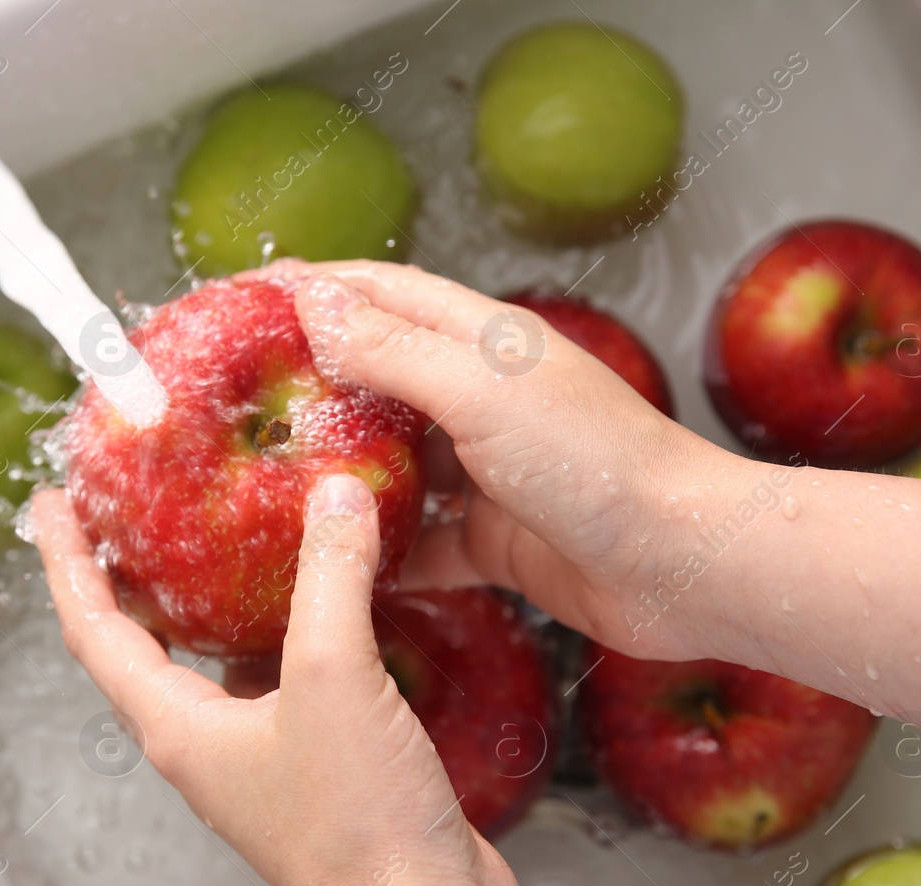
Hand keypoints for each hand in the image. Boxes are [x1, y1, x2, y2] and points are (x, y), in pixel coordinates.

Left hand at [36, 434, 623, 885]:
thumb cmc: (359, 825)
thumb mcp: (336, 675)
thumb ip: (330, 576)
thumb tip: (333, 496)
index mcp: (178, 729)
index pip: (94, 630)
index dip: (66, 561)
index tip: (50, 506)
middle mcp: (204, 746)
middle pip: (137, 648)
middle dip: (120, 579)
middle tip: (115, 516)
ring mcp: (254, 760)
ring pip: (208, 666)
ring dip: (199, 606)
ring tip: (209, 545)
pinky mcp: (309, 768)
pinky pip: (275, 682)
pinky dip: (276, 634)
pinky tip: (313, 606)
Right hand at [255, 258, 737, 659]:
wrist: (683, 563)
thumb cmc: (595, 462)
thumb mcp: (481, 389)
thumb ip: (393, 350)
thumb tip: (313, 303)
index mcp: (484, 342)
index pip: (383, 294)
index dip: (316, 288)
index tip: (245, 296)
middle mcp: (484, 399)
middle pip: (382, 378)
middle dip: (314, 383)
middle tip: (237, 400)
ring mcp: (491, 472)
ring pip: (398, 464)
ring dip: (342, 471)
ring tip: (265, 483)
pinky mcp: (498, 540)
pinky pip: (425, 542)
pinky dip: (383, 549)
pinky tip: (335, 561)